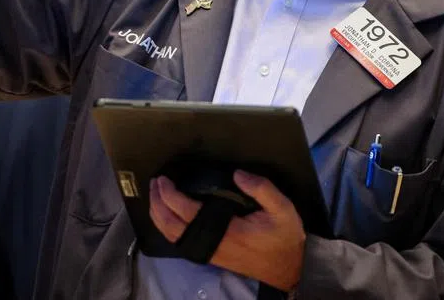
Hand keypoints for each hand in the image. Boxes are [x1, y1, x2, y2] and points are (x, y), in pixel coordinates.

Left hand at [150, 171, 304, 290]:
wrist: (289, 269)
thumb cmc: (285, 238)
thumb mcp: (283, 209)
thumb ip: (262, 189)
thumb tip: (237, 174)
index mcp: (227, 232)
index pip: (188, 212)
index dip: (170, 195)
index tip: (164, 179)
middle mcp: (213, 244)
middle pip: (172, 227)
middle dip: (157, 204)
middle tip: (154, 182)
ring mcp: (210, 252)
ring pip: (173, 237)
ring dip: (159, 216)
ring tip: (155, 195)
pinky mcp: (211, 255)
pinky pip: (181, 241)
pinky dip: (168, 227)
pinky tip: (167, 214)